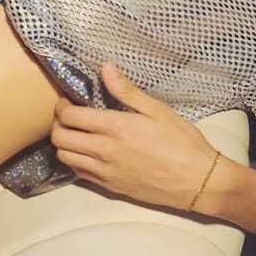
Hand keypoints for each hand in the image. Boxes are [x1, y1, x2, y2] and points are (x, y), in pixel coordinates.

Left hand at [50, 61, 218, 210]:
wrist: (197, 182)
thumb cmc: (182, 142)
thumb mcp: (158, 111)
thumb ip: (127, 91)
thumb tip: (105, 68)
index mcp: (115, 128)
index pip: (69, 117)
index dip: (61, 107)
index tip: (66, 102)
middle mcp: (104, 151)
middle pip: (60, 138)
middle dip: (57, 124)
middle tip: (67, 117)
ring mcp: (104, 172)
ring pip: (65, 158)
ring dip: (63, 144)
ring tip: (75, 135)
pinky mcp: (109, 187)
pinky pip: (79, 174)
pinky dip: (75, 161)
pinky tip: (87, 153)